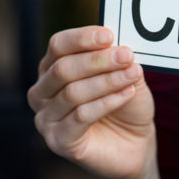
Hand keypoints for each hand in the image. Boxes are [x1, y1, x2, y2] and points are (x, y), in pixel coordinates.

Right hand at [27, 26, 159, 178]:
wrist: (135, 143)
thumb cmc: (126, 104)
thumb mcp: (128, 76)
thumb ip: (121, 60)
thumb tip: (119, 46)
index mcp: (53, 68)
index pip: (58, 45)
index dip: (82, 38)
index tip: (109, 35)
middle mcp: (43, 92)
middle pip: (63, 69)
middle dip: (98, 60)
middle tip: (126, 55)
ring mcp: (46, 118)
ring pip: (73, 93)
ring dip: (107, 81)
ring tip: (133, 74)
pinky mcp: (59, 141)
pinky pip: (80, 116)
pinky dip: (107, 102)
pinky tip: (126, 94)